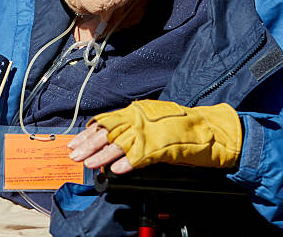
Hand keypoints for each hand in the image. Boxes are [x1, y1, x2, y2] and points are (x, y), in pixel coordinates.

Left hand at [69, 100, 241, 172]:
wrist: (208, 129)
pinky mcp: (161, 147)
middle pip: (107, 131)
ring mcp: (150, 132)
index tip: (75, 140)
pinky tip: (116, 170)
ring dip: (102, 155)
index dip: (89, 131)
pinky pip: (139, 156)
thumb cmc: (180, 126)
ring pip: (119, 143)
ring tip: (90, 164)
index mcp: (137, 112)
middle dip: (89, 143)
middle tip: (74, 154)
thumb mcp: (152, 119)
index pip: (106, 120)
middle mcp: (140, 119)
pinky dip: (127, 163)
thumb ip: (132, 126)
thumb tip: (110, 138)